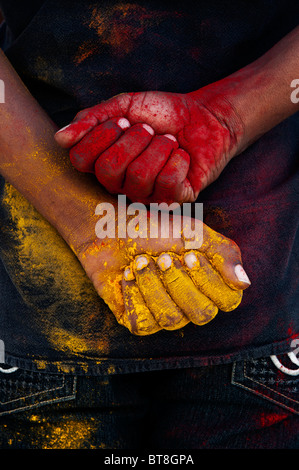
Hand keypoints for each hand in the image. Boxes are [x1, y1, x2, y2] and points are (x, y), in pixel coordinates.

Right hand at [54, 91, 243, 203]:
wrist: (205, 117)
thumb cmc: (162, 113)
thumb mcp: (124, 106)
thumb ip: (93, 119)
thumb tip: (59, 138)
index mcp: (103, 162)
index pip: (80, 160)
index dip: (100, 137)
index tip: (123, 120)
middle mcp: (120, 184)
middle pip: (108, 171)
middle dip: (132, 141)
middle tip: (148, 129)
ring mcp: (146, 196)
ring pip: (139, 178)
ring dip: (158, 149)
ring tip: (168, 140)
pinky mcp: (173, 201)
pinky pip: (166, 184)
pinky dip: (177, 160)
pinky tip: (182, 156)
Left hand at [76, 210, 250, 335]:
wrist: (111, 231)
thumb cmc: (154, 229)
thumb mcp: (193, 233)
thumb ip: (224, 253)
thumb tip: (244, 283)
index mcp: (210, 284)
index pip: (228, 300)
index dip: (209, 280)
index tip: (190, 255)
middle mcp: (191, 304)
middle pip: (201, 314)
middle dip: (178, 282)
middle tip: (162, 257)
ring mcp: (165, 315)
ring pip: (171, 319)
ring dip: (152, 284)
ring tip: (140, 261)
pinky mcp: (139, 320)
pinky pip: (143, 322)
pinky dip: (133, 293)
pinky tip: (127, 275)